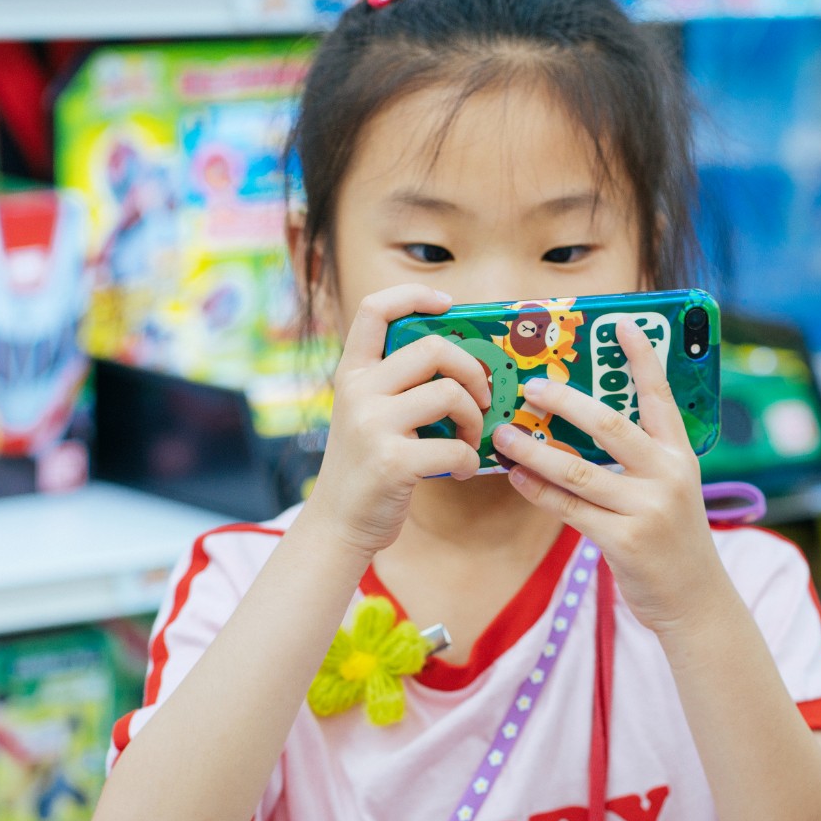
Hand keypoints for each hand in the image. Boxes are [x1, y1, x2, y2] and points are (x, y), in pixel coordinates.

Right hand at [304, 285, 491, 559]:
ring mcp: (372, 425)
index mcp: (352, 373)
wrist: (339, 524)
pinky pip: (454, 447)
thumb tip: (463, 360)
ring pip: (449, 393)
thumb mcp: (366, 413)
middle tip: (481, 397)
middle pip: (432, 348)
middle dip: (471, 370)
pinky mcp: (391, 462)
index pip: (374, 309)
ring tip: (470, 438)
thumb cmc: (367, 467)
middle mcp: (358, 392)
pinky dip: (469, 460)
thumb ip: (396, 384)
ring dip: (474, 417)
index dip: (414, 295)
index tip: (447, 304)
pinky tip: (461, 470)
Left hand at [492, 319, 723, 633]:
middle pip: (610, 426)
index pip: (660, 396)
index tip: (620, 323)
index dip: (641, 357)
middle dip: (566, 402)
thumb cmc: (673, 538)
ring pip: (579, 470)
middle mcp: (668, 475)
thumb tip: (583, 423)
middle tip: (531, 386)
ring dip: (535, 450)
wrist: (695, 600)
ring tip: (503, 434)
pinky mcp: (625, 541)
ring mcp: (647, 509)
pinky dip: (538, 491)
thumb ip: (641, 458)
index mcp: (680, 455)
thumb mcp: (672, 489)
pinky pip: (569, 509)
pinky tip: (516, 476)